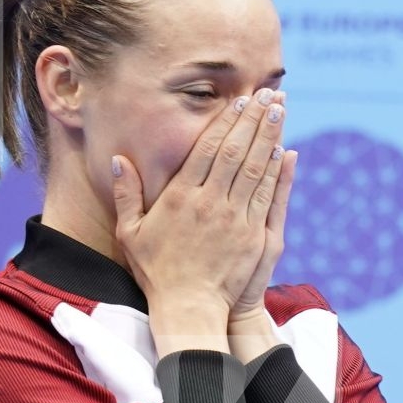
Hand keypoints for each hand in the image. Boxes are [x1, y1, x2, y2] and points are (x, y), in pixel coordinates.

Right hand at [111, 86, 295, 321]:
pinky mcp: (254, 236)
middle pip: (236, 150)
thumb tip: (119, 158)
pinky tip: (283, 148)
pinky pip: (267, 195)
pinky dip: (276, 170)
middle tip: (268, 93)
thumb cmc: (156, 272)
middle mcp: (210, 202)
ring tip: (279, 108)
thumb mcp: (131, 232)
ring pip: (255, 167)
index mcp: (180, 197)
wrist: (189, 309)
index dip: (225, 120)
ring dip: (269, 135)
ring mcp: (235, 218)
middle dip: (253, 118)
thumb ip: (127, 193)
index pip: (207, 148)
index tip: (239, 99)